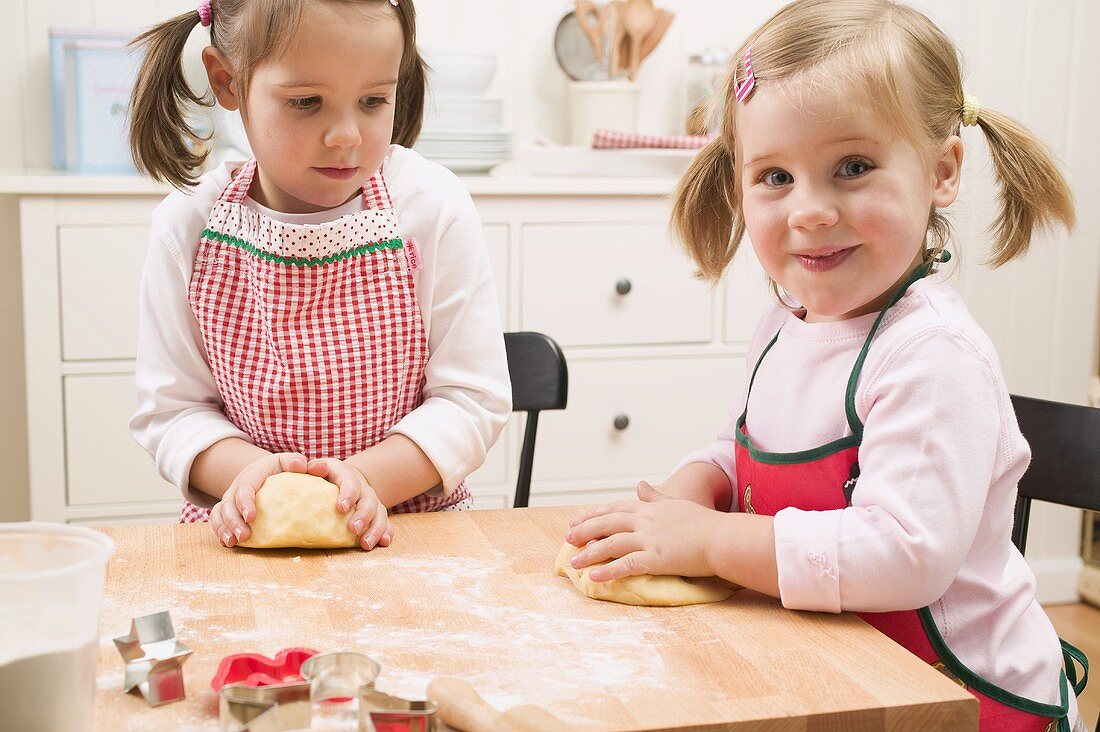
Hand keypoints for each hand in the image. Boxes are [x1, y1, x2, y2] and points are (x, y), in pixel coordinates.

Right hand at [211, 452, 307, 546]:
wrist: (266, 472)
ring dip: (223, 528)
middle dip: (233, 521)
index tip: (251, 517)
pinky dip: (220, 531)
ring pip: (219, 513)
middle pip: (228, 504)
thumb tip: (302, 467)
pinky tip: (227, 543)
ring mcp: (230, 500)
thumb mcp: (287, 461)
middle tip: (244, 536)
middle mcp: (236, 488)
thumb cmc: (280, 468)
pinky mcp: (228, 511)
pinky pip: (217, 520)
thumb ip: (295, 461)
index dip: (245, 502)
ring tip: (232, 543)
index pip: (244, 487)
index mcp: (251, 475)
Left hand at [306, 458, 392, 550]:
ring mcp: (370, 500)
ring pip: (380, 513)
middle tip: (353, 529)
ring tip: (366, 544)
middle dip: (363, 515)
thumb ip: (308, 467)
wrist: (339, 478)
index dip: (348, 494)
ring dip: (375, 529)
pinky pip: (385, 523)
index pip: (350, 481)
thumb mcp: (313, 468)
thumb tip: (301, 466)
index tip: (341, 508)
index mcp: (344, 474)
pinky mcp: (375, 513)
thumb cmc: (320, 476)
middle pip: (369, 500)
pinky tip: (384, 542)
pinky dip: (386, 532)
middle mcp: (362, 487)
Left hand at [565, 481, 719, 581]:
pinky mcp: (657, 558)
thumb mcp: (676, 504)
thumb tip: (640, 485)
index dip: (593, 515)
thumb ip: (655, 496)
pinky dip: (609, 570)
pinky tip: (594, 576)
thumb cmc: (704, 523)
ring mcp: (650, 539)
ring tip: (573, 562)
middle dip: (584, 531)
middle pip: (607, 524)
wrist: (722, 537)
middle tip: (568, 538)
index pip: (614, 509)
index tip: (577, 520)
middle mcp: (645, 522)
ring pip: (612, 544)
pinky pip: (627, 564)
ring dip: (589, 553)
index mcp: (649, 509)